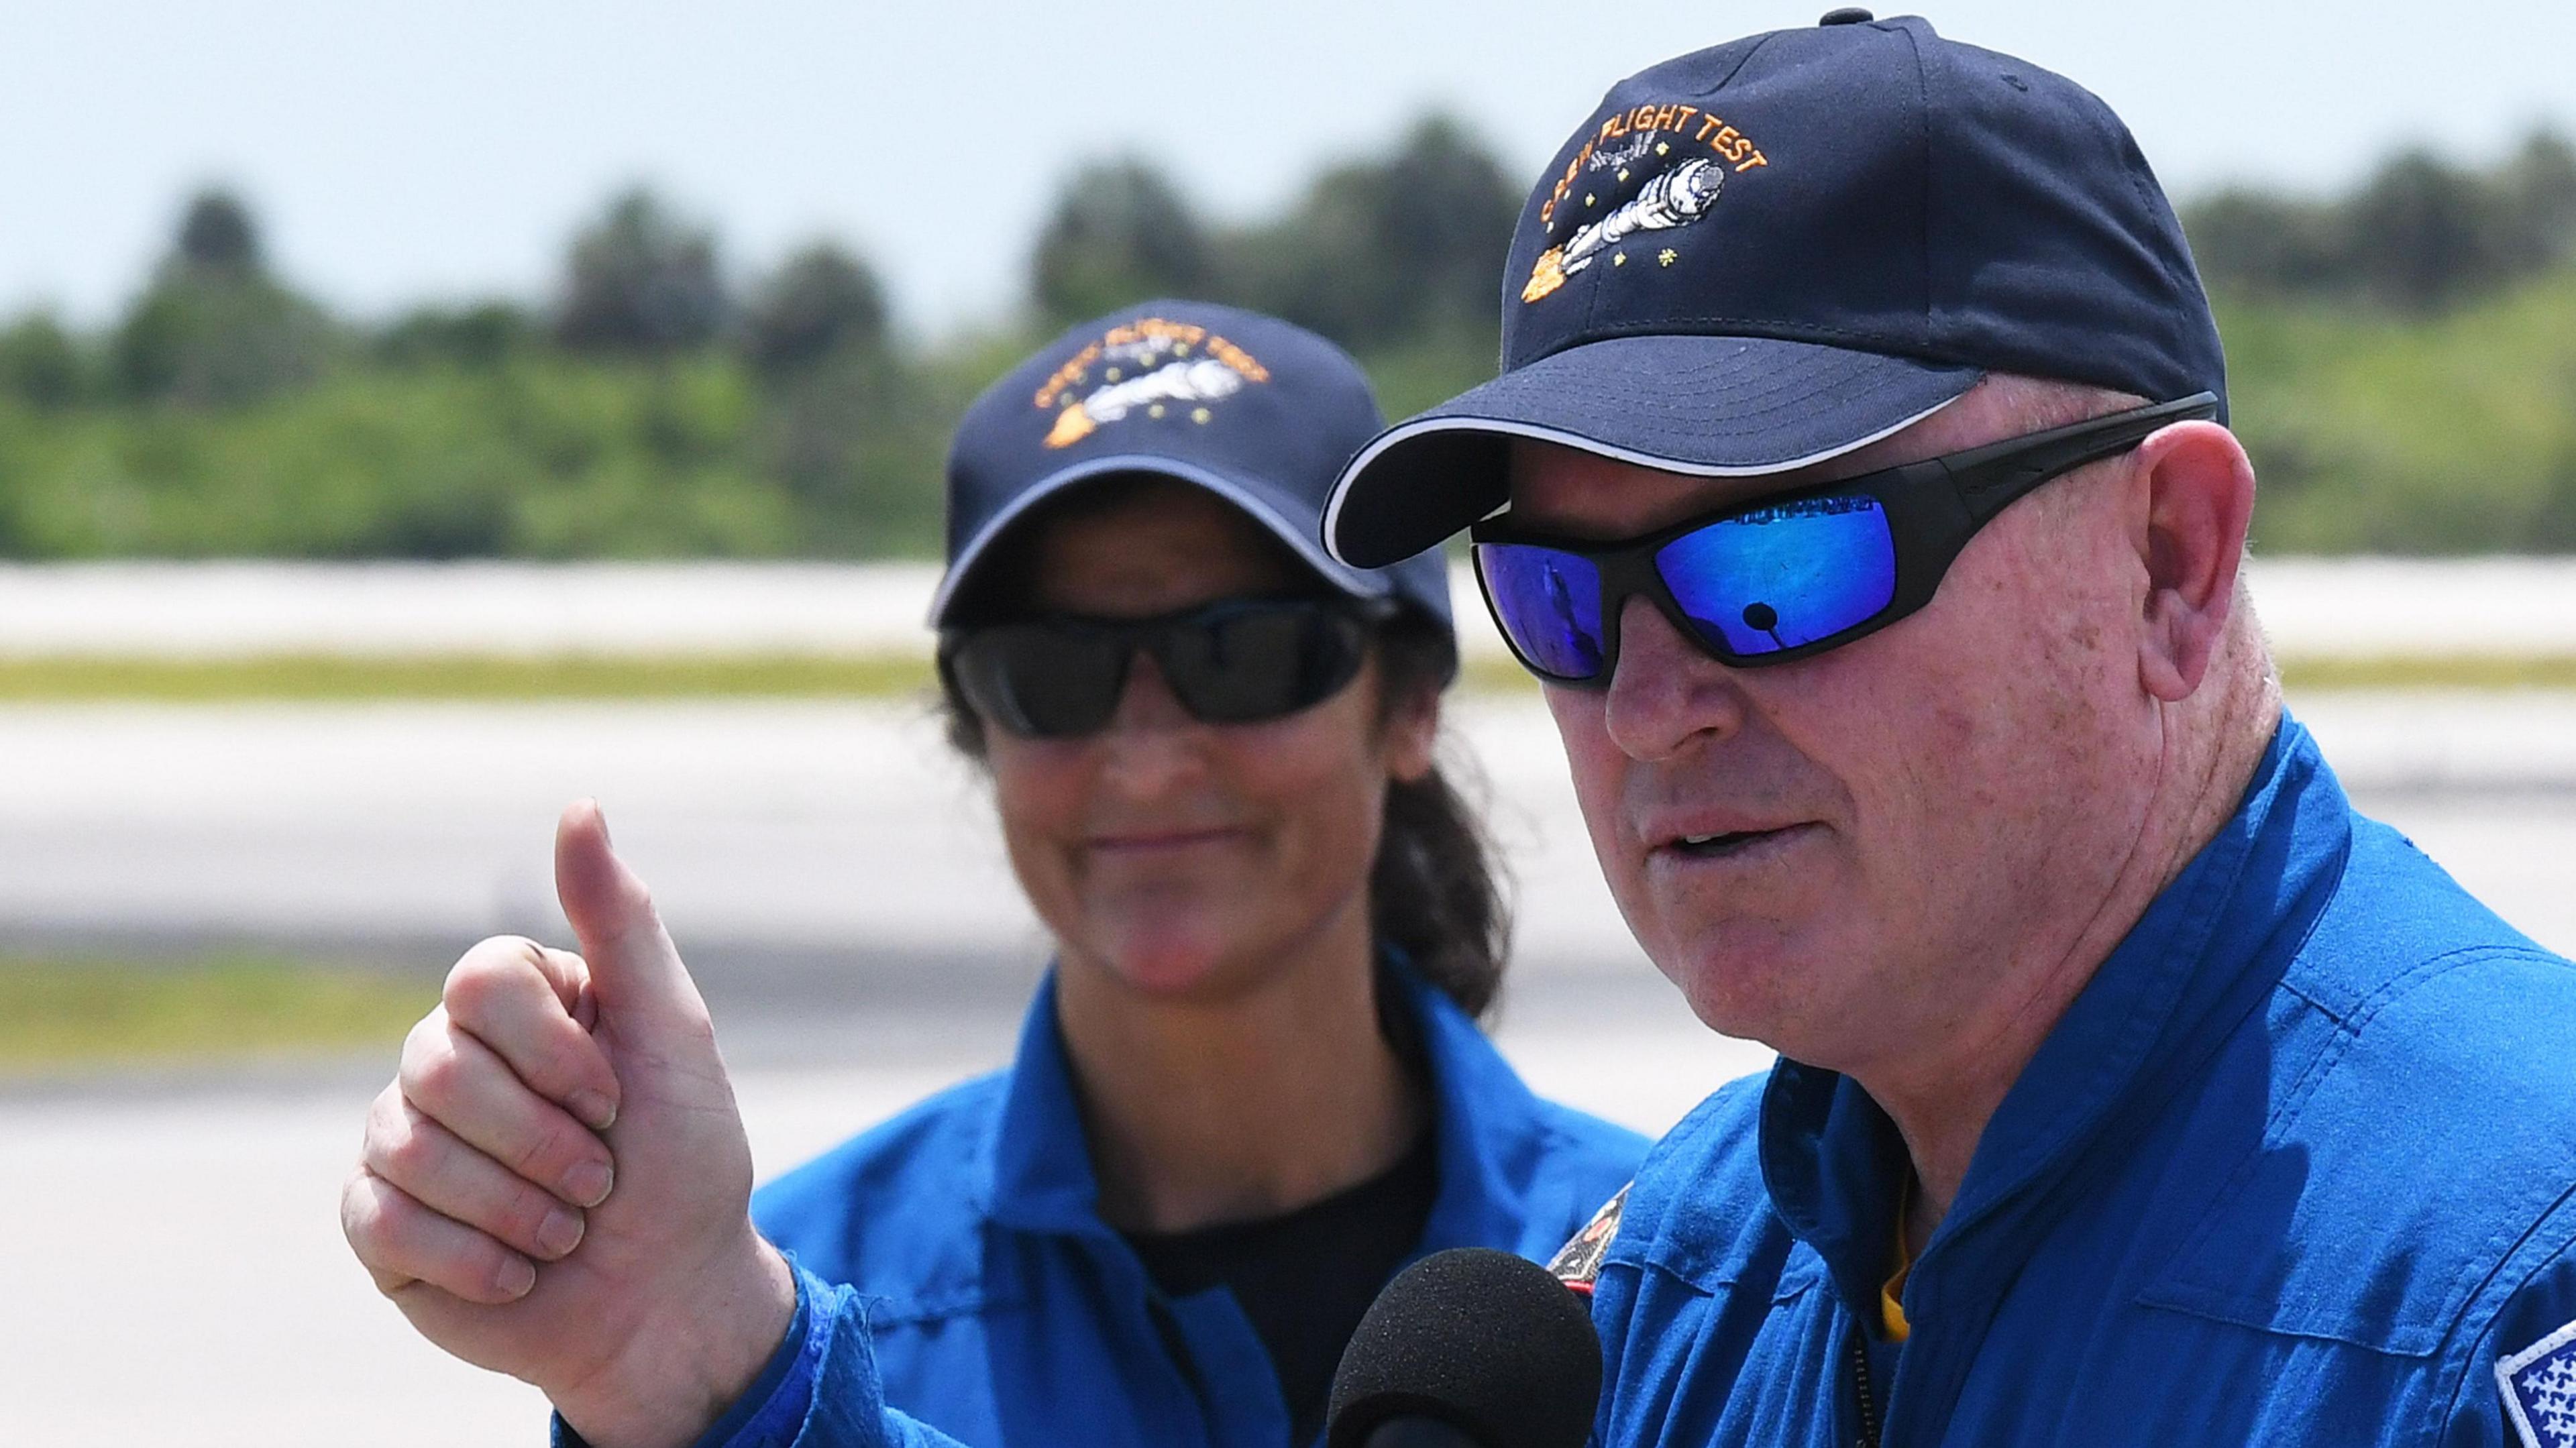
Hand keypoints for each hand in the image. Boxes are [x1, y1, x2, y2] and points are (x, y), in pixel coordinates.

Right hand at [340, 801, 795, 1447]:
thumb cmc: (683, 1160)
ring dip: (518, 1206)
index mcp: (517, 1003)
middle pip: (440, 1066)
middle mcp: (447, 1057)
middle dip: (544, 1142)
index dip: (555, 1053)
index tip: (616, 1097)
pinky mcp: (377, 1220)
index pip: (479, 980)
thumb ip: (620, 921)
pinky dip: (474, 1257)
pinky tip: (520, 1269)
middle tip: (599, 1176)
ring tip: (567, 1226)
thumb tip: (579, 805)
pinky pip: (383, 1218)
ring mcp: (402, 1136)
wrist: (668, 1297)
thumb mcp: (672, 1034)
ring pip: (409, 1147)